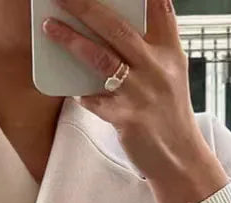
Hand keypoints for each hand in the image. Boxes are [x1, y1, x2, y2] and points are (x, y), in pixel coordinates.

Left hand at [41, 0, 229, 202]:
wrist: (181, 159)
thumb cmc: (170, 115)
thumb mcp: (171, 73)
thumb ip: (151, 47)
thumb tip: (111, 25)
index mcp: (170, 51)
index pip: (159, 6)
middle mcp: (158, 67)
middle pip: (117, 27)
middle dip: (86, 6)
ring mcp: (142, 93)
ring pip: (101, 58)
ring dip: (71, 40)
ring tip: (50, 27)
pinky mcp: (127, 118)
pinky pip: (94, 99)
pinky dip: (81, 92)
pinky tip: (74, 89)